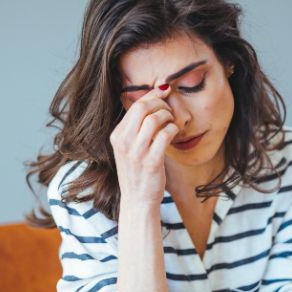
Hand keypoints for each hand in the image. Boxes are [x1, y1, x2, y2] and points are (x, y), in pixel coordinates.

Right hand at [110, 85, 177, 207]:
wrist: (137, 200)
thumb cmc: (137, 172)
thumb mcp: (128, 148)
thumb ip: (136, 128)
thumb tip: (152, 102)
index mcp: (117, 136)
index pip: (134, 106)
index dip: (152, 95)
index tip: (164, 91)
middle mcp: (124, 142)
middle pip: (143, 108)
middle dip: (160, 103)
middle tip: (169, 108)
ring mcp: (137, 152)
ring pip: (154, 119)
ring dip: (168, 116)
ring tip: (172, 122)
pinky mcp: (151, 162)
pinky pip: (165, 135)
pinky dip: (173, 130)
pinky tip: (174, 133)